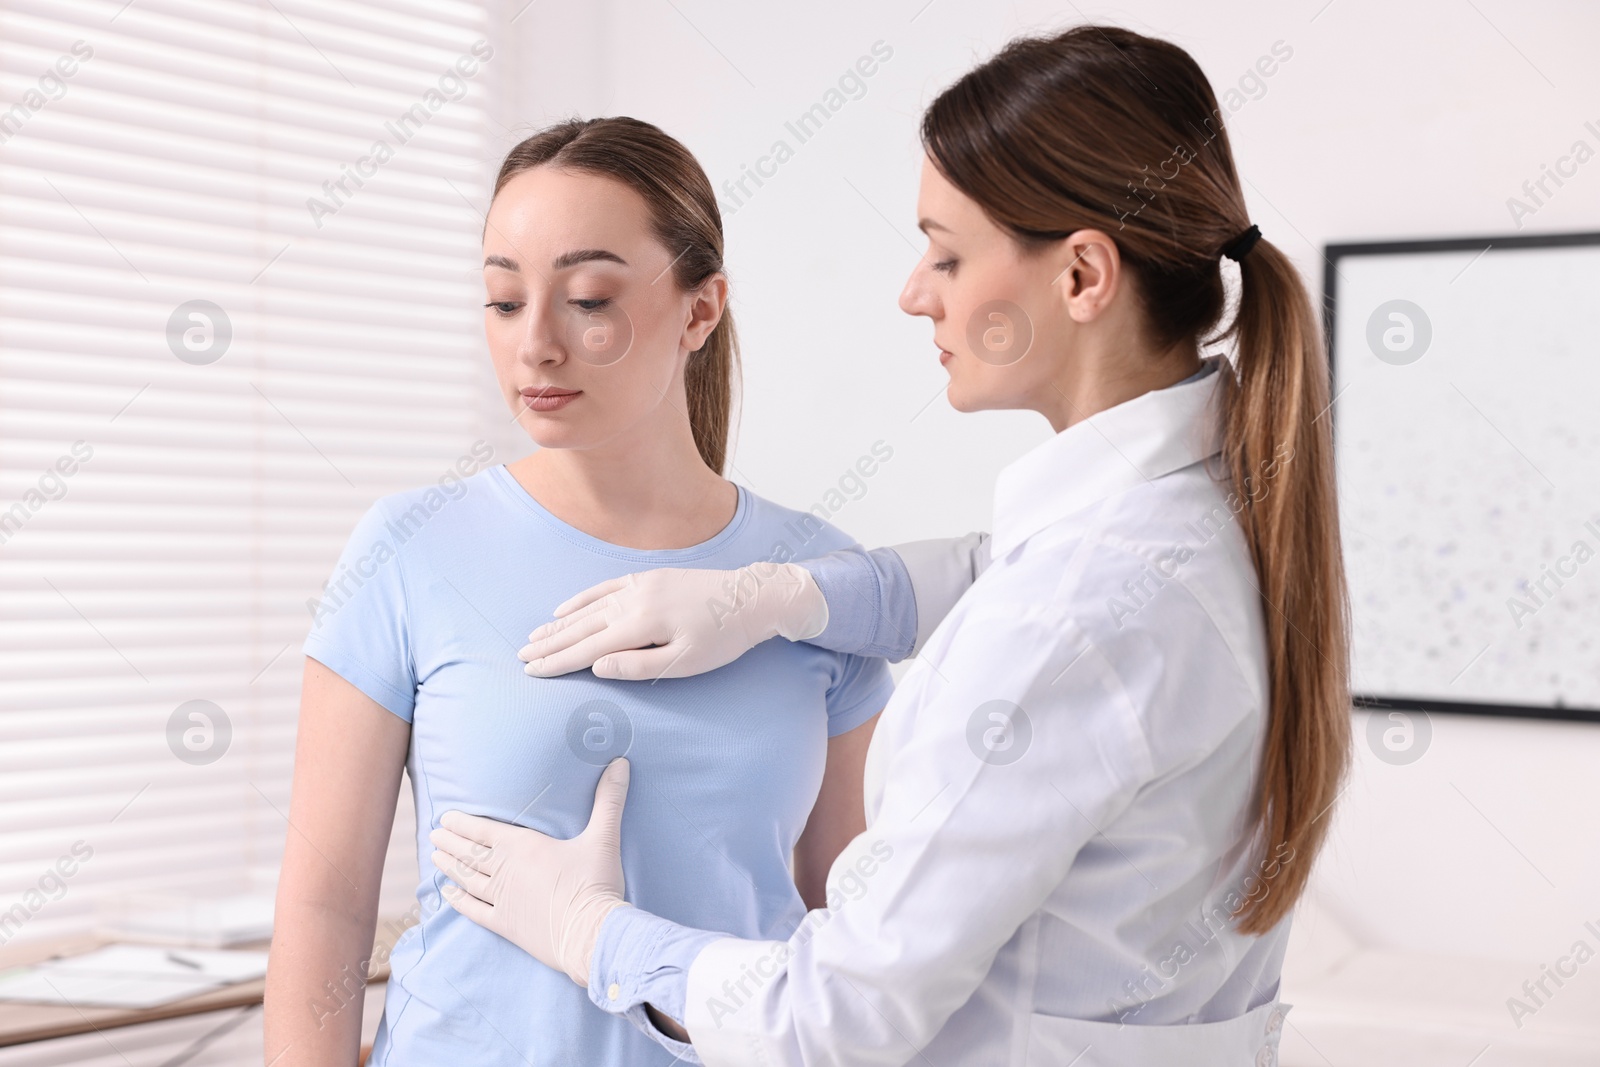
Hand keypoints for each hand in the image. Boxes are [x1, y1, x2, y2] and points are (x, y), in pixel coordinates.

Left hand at [430, 757, 630, 986]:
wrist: (591, 934)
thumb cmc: (595, 884)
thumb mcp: (604, 837)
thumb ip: (609, 800)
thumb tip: (621, 763)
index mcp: (523, 847)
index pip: (483, 831)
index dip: (462, 823)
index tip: (444, 818)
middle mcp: (505, 871)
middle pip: (470, 854)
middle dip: (450, 843)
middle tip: (433, 836)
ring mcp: (502, 900)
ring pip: (467, 880)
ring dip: (450, 868)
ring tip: (435, 859)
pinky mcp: (505, 925)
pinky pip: (475, 912)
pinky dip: (459, 903)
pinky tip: (449, 896)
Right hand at [519, 563, 828, 679]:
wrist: (752, 597)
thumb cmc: (723, 637)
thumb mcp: (685, 662)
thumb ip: (638, 666)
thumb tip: (597, 666)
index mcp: (641, 623)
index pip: (588, 648)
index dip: (558, 661)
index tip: (532, 671)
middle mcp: (634, 599)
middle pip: (582, 627)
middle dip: (550, 644)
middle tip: (521, 657)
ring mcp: (640, 585)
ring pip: (589, 607)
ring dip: (559, 624)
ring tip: (534, 637)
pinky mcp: (649, 577)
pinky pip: (606, 588)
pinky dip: (582, 599)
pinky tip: (565, 609)